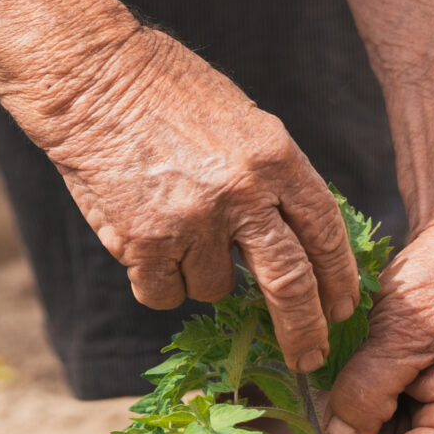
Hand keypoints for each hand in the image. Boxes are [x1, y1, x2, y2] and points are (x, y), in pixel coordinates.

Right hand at [33, 27, 359, 371]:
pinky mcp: (146, 243)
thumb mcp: (241, 121)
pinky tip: (144, 242)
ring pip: (215, 289)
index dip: (338, 278)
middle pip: (291, 282)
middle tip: (310, 357)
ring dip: (199, 275)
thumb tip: (292, 243)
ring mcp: (195, 220)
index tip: (341, 308)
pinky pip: (164, 293)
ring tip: (174, 227)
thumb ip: (270, 179)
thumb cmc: (165, 91)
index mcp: (276, 156)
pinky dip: (156, 281)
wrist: (92, 76)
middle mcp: (244, 192)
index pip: (325, 231)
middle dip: (304, 329)